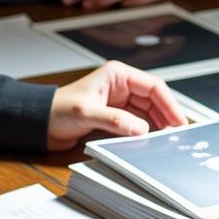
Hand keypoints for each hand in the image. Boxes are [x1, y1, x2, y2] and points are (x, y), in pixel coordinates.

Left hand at [47, 60, 186, 151]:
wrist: (39, 123)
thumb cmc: (56, 110)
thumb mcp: (86, 113)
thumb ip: (114, 120)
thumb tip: (141, 129)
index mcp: (117, 75)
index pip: (153, 87)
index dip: (169, 104)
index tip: (178, 122)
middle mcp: (121, 86)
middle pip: (155, 101)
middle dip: (166, 117)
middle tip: (177, 136)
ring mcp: (119, 102)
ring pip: (149, 113)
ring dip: (157, 126)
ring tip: (167, 142)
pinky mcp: (115, 117)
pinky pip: (137, 124)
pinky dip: (146, 133)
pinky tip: (151, 143)